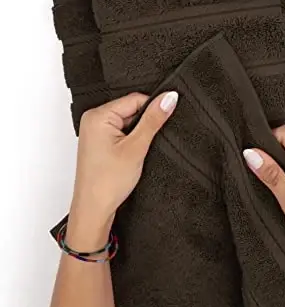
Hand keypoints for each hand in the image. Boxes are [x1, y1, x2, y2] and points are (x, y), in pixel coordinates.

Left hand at [67, 91, 177, 247]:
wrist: (94, 208)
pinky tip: (131, 155)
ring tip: (135, 153)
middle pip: (131, 109)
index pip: (134, 99)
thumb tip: (169, 98)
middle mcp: (93, 120)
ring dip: (138, 134)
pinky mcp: (100, 142)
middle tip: (145, 144)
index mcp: (98, 115)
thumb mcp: (136, 147)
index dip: (153, 108)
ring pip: (128, 122)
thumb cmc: (107, 182)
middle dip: (144, 124)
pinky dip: (131, 141)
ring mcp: (96, 132)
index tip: (166, 118)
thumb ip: (153, 120)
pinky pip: (121, 133)